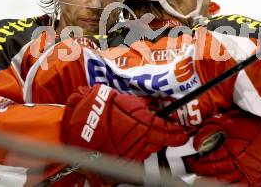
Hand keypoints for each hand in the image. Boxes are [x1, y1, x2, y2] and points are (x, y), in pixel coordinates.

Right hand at [62, 84, 187, 160]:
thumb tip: (154, 107)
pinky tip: (132, 141)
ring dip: (151, 143)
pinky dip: (138, 149)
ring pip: (149, 150)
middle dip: (165, 137)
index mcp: (143, 124)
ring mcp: (130, 152)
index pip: (168, 131)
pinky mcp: (120, 159)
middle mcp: (139, 140)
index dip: (177, 133)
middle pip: (160, 142)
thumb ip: (144, 105)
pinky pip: (136, 156)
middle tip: (169, 132)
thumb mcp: (126, 100)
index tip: (182, 133)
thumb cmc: (100, 107)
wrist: (78, 122)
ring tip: (144, 133)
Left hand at [184, 110, 260, 185]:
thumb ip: (208, 130)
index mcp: (232, 150)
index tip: (191, 161)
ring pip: (224, 181)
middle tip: (195, 168)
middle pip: (214, 173)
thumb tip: (196, 142)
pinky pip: (235, 184)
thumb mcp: (226, 121)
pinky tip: (219, 178)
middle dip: (202, 171)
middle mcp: (239, 164)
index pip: (209, 161)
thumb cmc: (249, 125)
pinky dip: (225, 183)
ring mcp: (247, 173)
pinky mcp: (253, 178)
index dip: (197, 162)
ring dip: (212, 178)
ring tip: (204, 174)